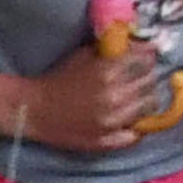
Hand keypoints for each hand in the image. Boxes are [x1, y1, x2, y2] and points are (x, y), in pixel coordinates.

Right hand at [1, 32, 182, 159]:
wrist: (32, 109)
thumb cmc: (56, 80)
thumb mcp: (81, 55)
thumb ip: (109, 50)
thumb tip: (135, 43)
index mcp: (108, 71)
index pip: (146, 61)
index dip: (146, 58)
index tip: (143, 59)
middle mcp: (116, 96)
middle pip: (150, 82)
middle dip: (145, 77)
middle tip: (138, 78)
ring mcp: (113, 120)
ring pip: (149, 107)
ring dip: (144, 100)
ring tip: (134, 99)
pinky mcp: (108, 139)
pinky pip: (136, 133)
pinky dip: (136, 126)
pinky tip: (128, 120)